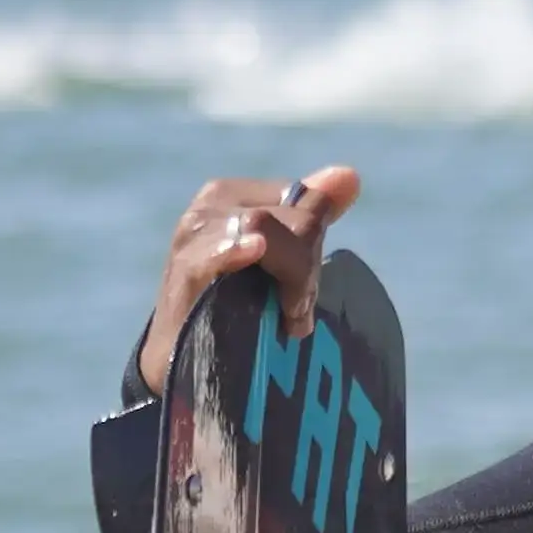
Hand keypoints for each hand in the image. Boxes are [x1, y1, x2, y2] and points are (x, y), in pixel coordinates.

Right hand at [135, 165, 356, 400]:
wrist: (182, 356)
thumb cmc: (233, 302)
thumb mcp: (278, 254)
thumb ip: (310, 213)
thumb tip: (351, 176)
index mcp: (233, 195)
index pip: (302, 199)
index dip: (316, 239)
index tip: (309, 290)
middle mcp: (210, 206)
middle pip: (294, 216)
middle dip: (308, 264)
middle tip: (300, 311)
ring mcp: (194, 236)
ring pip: (268, 231)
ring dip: (293, 277)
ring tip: (290, 318)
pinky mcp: (184, 270)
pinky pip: (220, 250)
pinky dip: (240, 251)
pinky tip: (256, 252)